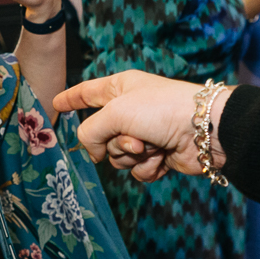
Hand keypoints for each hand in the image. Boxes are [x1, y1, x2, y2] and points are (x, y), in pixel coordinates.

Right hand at [55, 71, 222, 183]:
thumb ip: (90, 132)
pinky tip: (162, 159)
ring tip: (152, 147)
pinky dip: (148, 167)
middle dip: (114, 143)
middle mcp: (130, 110)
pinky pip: (137, 169)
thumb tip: (95, 154)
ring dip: (132, 156)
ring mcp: (144, 134)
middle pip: (100, 135)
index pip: (87, 93)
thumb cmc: (161, 110)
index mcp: (119, 89)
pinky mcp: (157, 155)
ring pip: (117, 156)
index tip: (56, 103)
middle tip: (134, 139)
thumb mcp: (115, 112)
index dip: (70, 99)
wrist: (204, 130)